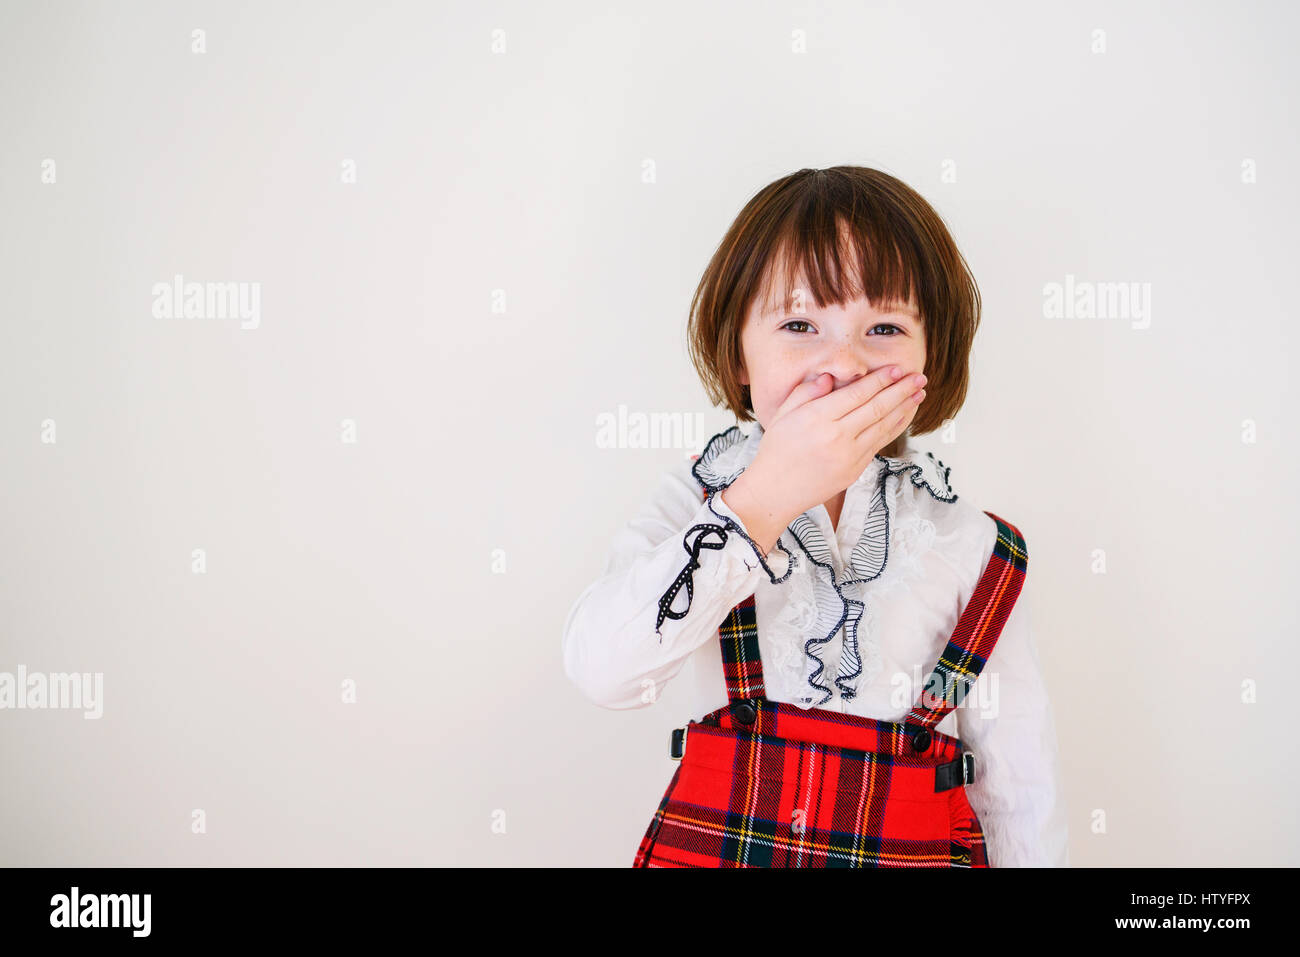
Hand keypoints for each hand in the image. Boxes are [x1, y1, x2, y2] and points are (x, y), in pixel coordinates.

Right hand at [726, 366, 926, 537]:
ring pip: (883, 426)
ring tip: (919, 393)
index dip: (880, 380)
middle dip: (901, 390)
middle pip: (877, 407)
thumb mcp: (783, 414)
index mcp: (817, 418)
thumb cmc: (777, 450)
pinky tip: (904, 416)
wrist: (776, 490)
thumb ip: (806, 392)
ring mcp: (849, 455)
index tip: (896, 368)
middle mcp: (836, 436)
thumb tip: (830, 378)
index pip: (857, 394)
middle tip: (918, 376)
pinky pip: (880, 443)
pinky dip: (895, 427)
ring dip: (904, 407)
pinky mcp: (855, 470)